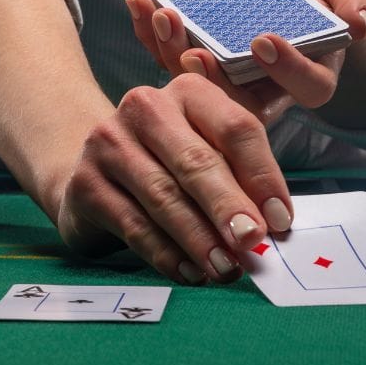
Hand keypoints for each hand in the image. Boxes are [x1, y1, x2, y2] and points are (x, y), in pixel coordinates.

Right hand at [55, 75, 293, 284]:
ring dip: (199, 237)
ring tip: (224, 268)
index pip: (234, 129)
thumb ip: (240, 178)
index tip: (280, 220)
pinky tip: (188, 272)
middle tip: (250, 241)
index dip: (262, 176)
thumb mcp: (207, 153)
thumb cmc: (167, 164)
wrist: (93, 172)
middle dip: (227, 206)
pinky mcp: (85, 183)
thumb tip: (272, 225)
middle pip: (195, 160)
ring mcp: (107, 144)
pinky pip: (133, 224)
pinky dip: (165, 253)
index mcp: (187, 92)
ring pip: (163, 196)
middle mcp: (143, 108)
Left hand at [126, 0, 365, 124]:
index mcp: (310, 73)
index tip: (264, 41)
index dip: (287, 69)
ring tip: (162, 16)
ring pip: (196, 83)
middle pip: (238, 98)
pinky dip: (149, 33)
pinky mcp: (194, 61)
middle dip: (211, 76)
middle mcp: (265, 87)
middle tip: (193, 49)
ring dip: (173, 51)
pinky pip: (168, 55)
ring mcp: (225, 78)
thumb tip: (361, 20)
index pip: (306, 86)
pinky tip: (139, 3)